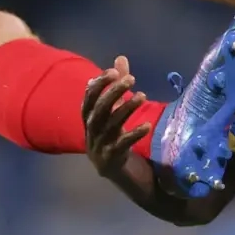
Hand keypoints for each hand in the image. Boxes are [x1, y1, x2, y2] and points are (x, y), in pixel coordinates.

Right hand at [82, 56, 151, 179]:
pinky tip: (146, 125)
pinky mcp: (112, 162)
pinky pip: (122, 146)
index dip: (98, 85)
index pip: (88, 100)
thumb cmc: (117, 139)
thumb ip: (117, 86)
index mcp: (89, 122)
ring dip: (125, 109)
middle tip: (130, 79)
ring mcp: (100, 148)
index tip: (112, 71)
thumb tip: (120, 58)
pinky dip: (133, 134)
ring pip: (110, 126)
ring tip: (141, 96)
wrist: (121, 176)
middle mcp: (91, 134)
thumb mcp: (116, 113)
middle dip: (112, 93)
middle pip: (98, 110)